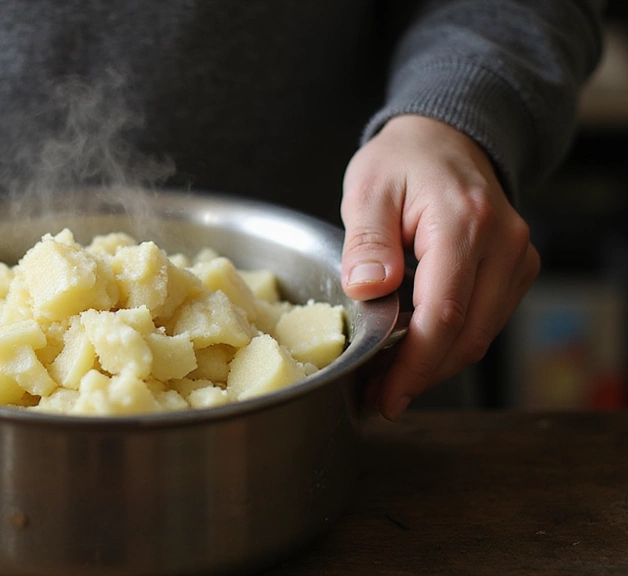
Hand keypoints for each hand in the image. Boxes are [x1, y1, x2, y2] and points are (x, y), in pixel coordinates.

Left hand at [340, 115, 539, 420]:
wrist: (447, 138)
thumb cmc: (403, 161)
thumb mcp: (369, 187)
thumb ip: (367, 239)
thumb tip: (368, 288)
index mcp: (463, 223)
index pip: (444, 313)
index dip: (414, 365)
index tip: (385, 397)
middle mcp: (503, 244)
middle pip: (468, 335)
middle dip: (421, 376)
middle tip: (376, 398)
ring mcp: (516, 259)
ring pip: (479, 336)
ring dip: (434, 365)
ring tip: (386, 381)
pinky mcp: (515, 271)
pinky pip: (484, 322)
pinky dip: (448, 344)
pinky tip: (411, 352)